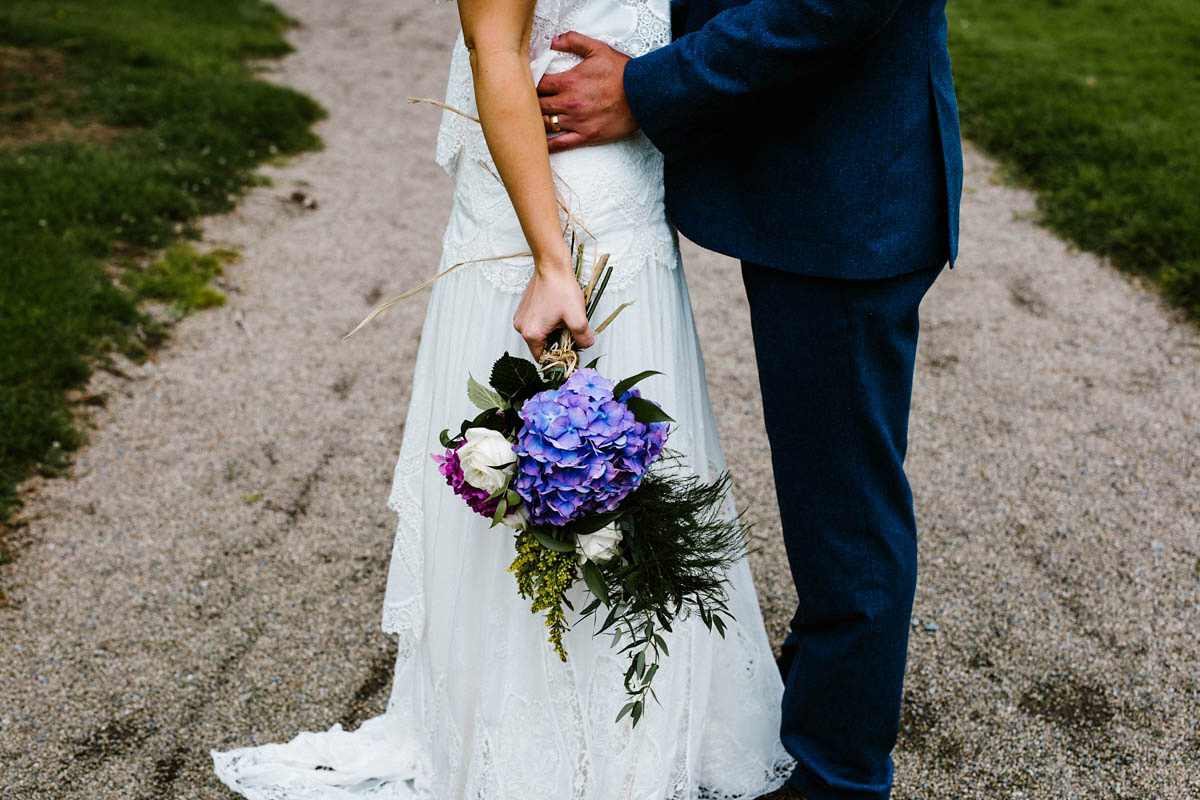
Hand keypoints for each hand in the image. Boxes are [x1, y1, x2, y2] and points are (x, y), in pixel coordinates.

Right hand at [514, 260, 595, 359]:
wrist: (551, 265)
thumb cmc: (560, 288)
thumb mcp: (577, 317)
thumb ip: (582, 337)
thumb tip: (586, 345)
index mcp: (531, 333)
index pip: (544, 358)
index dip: (558, 358)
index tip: (570, 352)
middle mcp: (521, 327)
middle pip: (541, 346)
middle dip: (557, 342)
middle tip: (569, 330)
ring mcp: (521, 318)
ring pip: (540, 334)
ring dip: (553, 331)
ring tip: (563, 318)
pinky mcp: (523, 309)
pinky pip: (536, 324)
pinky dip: (547, 322)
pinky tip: (557, 312)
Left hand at [537, 32, 637, 152]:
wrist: (643, 95)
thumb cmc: (622, 73)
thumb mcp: (598, 49)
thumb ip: (574, 41)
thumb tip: (554, 41)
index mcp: (568, 81)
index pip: (537, 84)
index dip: (530, 84)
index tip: (528, 85)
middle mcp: (568, 102)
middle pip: (537, 105)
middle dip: (530, 103)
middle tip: (528, 104)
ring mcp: (576, 121)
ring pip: (544, 124)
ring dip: (536, 122)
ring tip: (531, 121)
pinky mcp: (585, 136)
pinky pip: (560, 144)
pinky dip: (547, 145)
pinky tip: (539, 145)